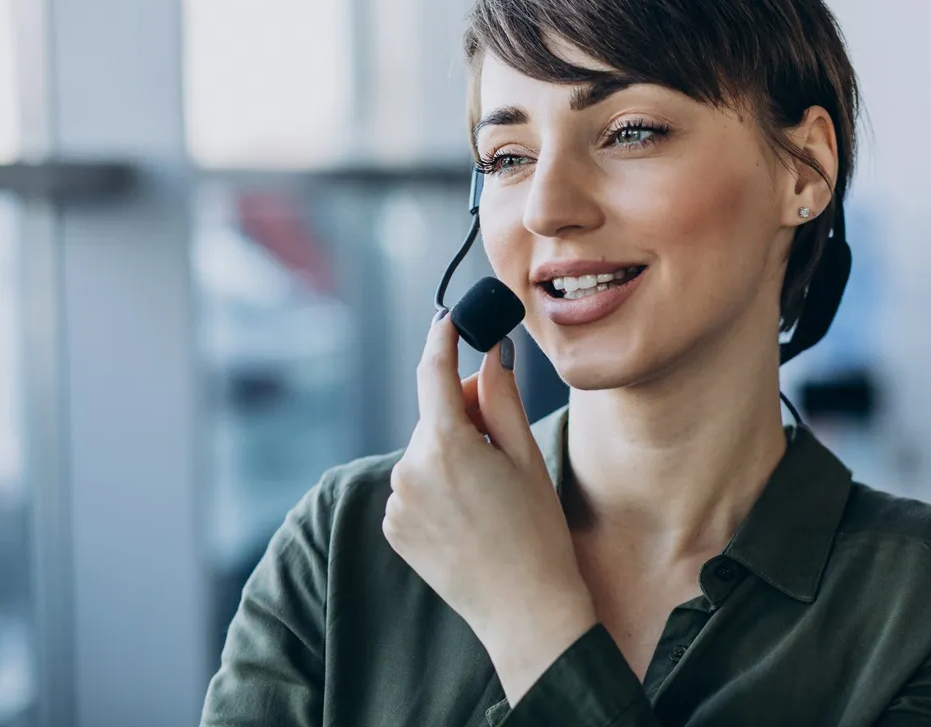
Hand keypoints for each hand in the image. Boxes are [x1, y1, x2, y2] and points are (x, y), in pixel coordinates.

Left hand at [382, 313, 596, 701]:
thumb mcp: (526, 456)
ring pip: (424, 452)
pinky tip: (468, 514)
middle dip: (463, 413)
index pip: (432, 372)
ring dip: (451, 453)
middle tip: (502, 439)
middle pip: (434, 415)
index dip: (442, 338)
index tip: (448, 319)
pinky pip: (414, 486)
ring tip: (490, 492)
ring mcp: (396, 502)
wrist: (525, 612)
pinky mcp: (393, 527)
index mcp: (445, 445)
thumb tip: (489, 352)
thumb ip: (501, 398)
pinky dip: (437, 486)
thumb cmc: (536, 532)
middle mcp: (409, 469)